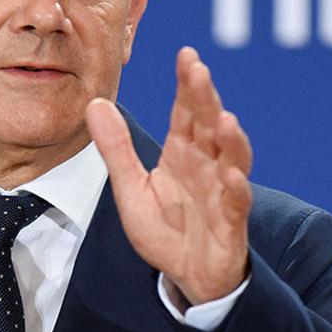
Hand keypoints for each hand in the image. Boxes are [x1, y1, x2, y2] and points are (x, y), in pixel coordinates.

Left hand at [86, 47, 252, 304]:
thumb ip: (115, 147)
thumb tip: (95, 102)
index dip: (188, 84)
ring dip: (231, 138)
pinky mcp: (231, 222)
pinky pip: (237, 202)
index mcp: (183, 152)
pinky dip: (236, 188)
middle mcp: (207, 164)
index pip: (187, 111)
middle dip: (206, 98)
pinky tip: (232, 175)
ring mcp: (223, 191)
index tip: (187, 55)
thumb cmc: (165, 229)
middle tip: (199, 70)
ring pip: (232, 157)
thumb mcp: (130, 186)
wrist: (187, 276)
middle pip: (209, 124)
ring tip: (224, 119)